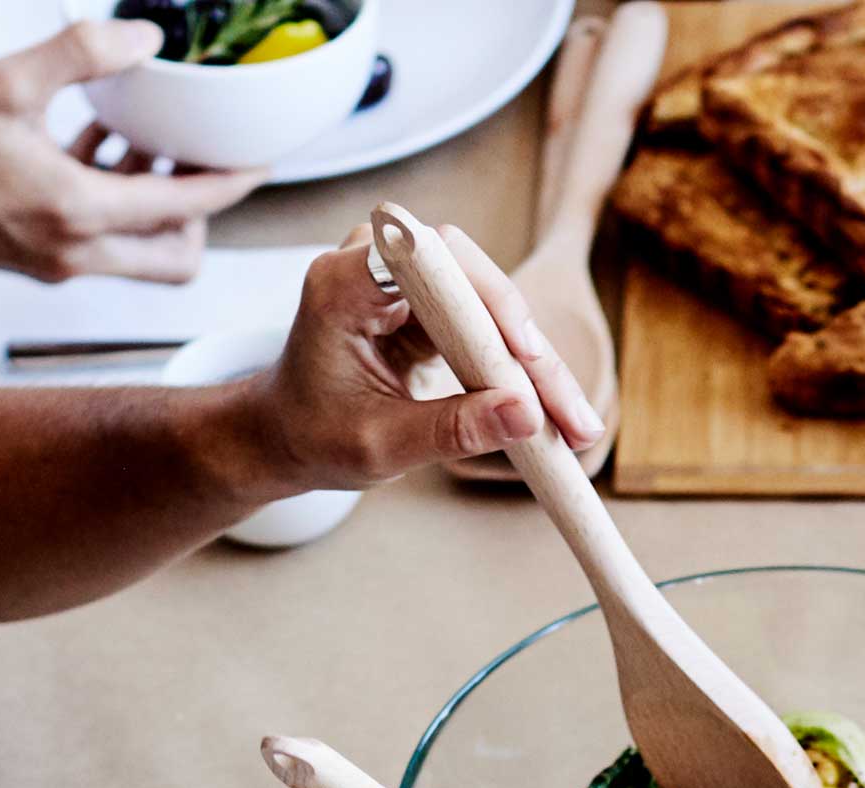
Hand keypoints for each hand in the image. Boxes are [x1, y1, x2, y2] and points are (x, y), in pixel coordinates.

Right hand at [0, 24, 260, 285]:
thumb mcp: (7, 83)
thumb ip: (80, 55)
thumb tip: (143, 37)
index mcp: (78, 211)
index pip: (184, 208)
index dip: (231, 183)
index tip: (259, 161)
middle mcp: (81, 251)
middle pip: (178, 258)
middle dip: (199, 215)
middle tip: (200, 164)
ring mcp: (65, 263)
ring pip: (144, 254)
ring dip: (156, 206)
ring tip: (146, 146)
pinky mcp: (46, 260)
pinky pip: (104, 239)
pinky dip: (114, 199)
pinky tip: (95, 147)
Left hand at [231, 231, 604, 492]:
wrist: (289, 433)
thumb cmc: (316, 435)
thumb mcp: (379, 445)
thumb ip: (450, 430)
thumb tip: (528, 417)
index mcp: (343, 284)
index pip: (429, 264)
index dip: (483, 300)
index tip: (522, 352)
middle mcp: (377, 265)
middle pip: (472, 278)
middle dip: (526, 345)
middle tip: (567, 413)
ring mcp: (409, 282)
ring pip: (491, 304)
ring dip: (536, 364)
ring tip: (574, 425)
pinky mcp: (434, 306)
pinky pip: (490, 329)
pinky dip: (522, 373)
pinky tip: (555, 414)